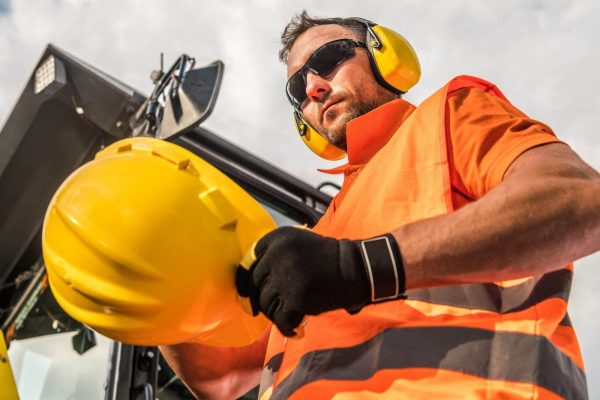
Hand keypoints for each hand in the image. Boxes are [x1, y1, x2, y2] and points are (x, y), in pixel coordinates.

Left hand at [236, 226, 404, 336]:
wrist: (354, 268)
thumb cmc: (324, 259)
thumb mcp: (296, 244)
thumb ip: (273, 256)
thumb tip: (247, 285)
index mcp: (276, 239)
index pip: (247, 264)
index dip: (245, 283)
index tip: (247, 294)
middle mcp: (277, 254)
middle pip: (254, 286)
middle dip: (259, 302)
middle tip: (268, 310)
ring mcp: (286, 276)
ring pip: (266, 305)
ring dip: (276, 315)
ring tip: (290, 315)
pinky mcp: (297, 297)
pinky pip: (282, 321)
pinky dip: (288, 328)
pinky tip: (297, 330)